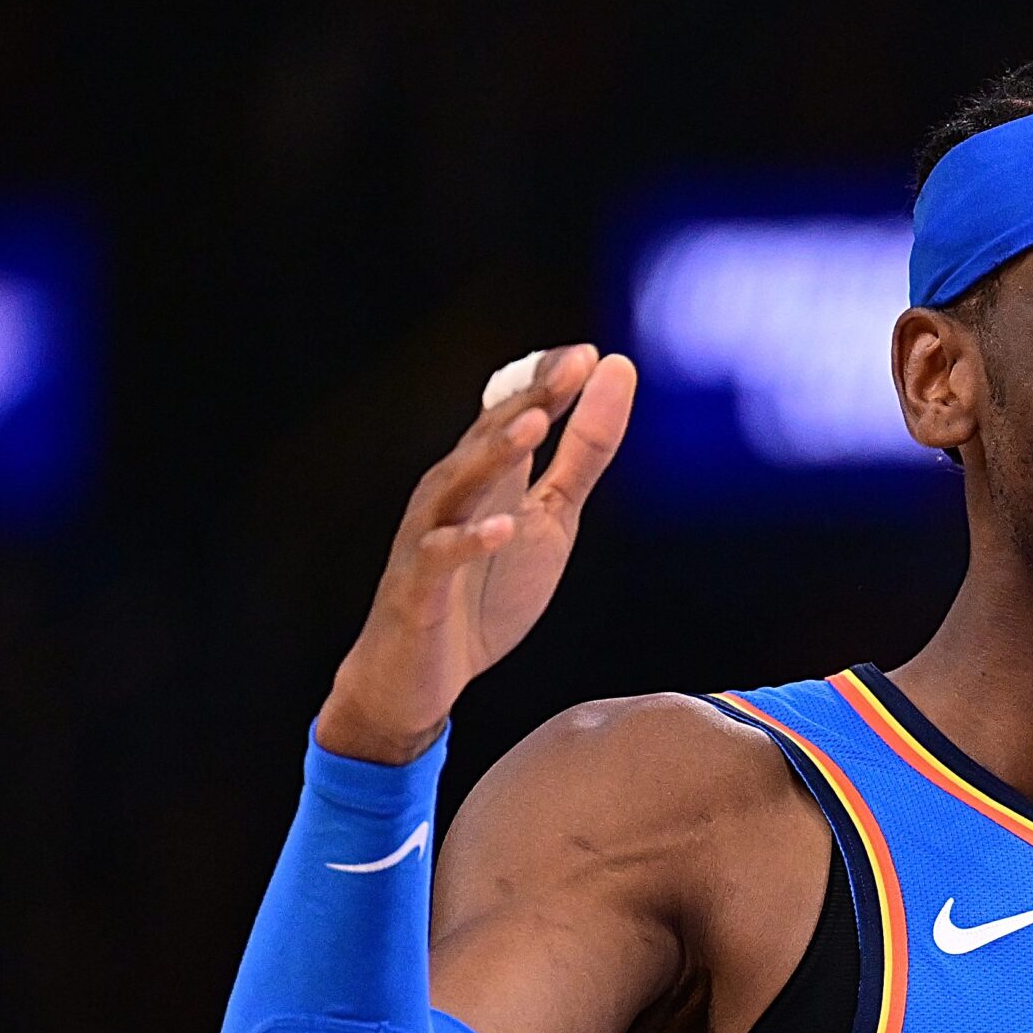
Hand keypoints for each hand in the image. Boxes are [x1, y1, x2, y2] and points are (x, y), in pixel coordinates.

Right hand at [315, 345, 637, 763]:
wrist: (419, 678)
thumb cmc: (484, 592)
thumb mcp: (551, 519)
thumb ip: (582, 455)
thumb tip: (614, 377)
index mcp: (486, 475)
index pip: (513, 412)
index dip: (547, 383)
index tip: (589, 354)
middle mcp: (452, 494)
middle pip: (489, 437)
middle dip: (530, 399)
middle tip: (571, 365)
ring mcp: (429, 538)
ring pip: (458, 485)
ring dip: (494, 454)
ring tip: (534, 423)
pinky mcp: (418, 588)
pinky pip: (440, 558)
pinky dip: (467, 541)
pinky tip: (499, 528)